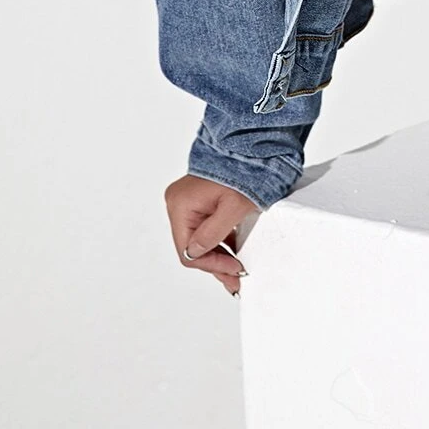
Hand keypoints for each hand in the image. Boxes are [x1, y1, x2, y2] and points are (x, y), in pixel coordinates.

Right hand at [165, 174, 259, 296]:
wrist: (251, 148)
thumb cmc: (243, 171)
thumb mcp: (233, 207)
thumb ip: (213, 233)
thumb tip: (195, 254)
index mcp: (180, 205)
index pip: (188, 250)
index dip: (211, 264)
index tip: (235, 270)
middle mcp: (178, 204)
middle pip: (192, 247)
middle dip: (215, 264)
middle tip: (235, 279)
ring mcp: (186, 203)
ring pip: (198, 240)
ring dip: (217, 255)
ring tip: (235, 271)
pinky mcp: (198, 202)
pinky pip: (204, 228)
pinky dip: (218, 242)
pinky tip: (231, 253)